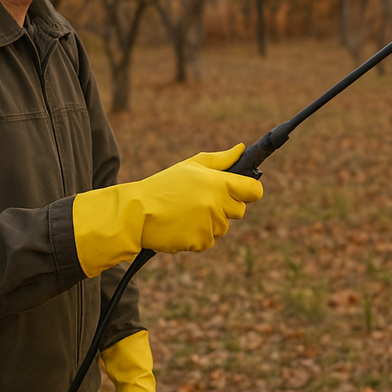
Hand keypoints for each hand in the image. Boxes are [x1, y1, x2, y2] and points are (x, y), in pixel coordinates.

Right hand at [72, 143, 263, 275]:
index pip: (254, 190)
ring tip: (186, 212)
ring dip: (210, 222)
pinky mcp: (200, 242)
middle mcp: (217, 204)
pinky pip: (209, 241)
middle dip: (226, 207)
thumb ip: (220, 160)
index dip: (250, 190)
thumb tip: (241, 149)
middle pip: (239, 210)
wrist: (137, 213)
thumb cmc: (164, 185)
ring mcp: (209, 225)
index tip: (243, 190)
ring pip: (223, 227)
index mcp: (218, 183)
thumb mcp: (191, 166)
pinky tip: (181, 226)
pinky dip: (197, 236)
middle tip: (201, 200)